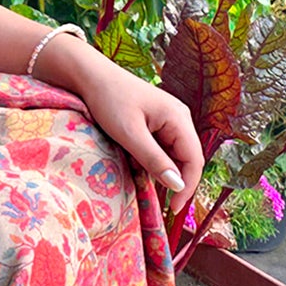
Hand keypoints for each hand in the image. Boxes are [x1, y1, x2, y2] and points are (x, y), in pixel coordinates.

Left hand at [59, 42, 204, 202]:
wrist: (90, 76)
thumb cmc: (109, 100)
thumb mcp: (129, 134)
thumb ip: (154, 160)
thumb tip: (178, 185)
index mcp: (178, 118)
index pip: (194, 160)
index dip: (187, 186)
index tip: (173, 209)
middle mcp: (179, 117)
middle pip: (187, 158)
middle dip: (176, 181)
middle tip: (161, 203)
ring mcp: (168, 119)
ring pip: (173, 154)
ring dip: (162, 171)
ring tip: (145, 183)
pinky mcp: (155, 121)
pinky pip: (161, 147)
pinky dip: (152, 161)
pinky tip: (138, 166)